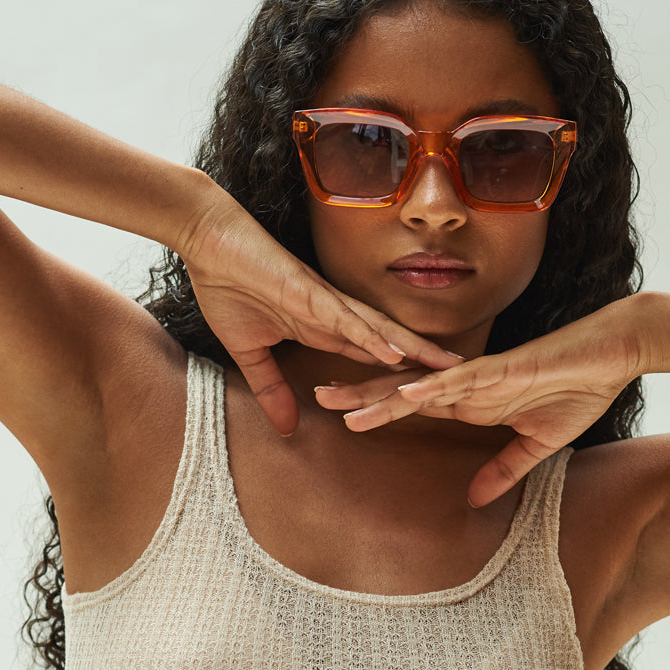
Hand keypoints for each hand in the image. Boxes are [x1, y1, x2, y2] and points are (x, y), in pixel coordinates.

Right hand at [177, 180, 463, 435]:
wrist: (206, 240)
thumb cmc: (226, 285)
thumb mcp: (249, 353)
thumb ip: (271, 388)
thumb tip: (285, 429)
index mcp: (320, 326)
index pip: (367, 354)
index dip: (399, 371)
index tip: (429, 387)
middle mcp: (332, 313)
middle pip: (388, 340)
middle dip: (425, 361)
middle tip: (463, 378)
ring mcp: (323, 301)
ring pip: (379, 329)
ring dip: (413, 349)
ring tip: (448, 368)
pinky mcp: (307, 292)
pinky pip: (346, 319)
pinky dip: (371, 337)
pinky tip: (395, 354)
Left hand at [313, 296, 646, 506]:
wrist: (615, 352)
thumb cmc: (579, 389)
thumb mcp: (538, 444)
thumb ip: (504, 469)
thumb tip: (474, 499)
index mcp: (472, 399)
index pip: (414, 403)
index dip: (378, 408)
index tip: (342, 416)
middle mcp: (467, 384)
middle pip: (403, 388)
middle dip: (360, 395)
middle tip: (316, 399)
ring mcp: (482, 375)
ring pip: (419, 385)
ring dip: (379, 395)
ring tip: (340, 403)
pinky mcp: (505, 370)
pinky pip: (461, 379)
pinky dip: (432, 386)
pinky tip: (403, 392)